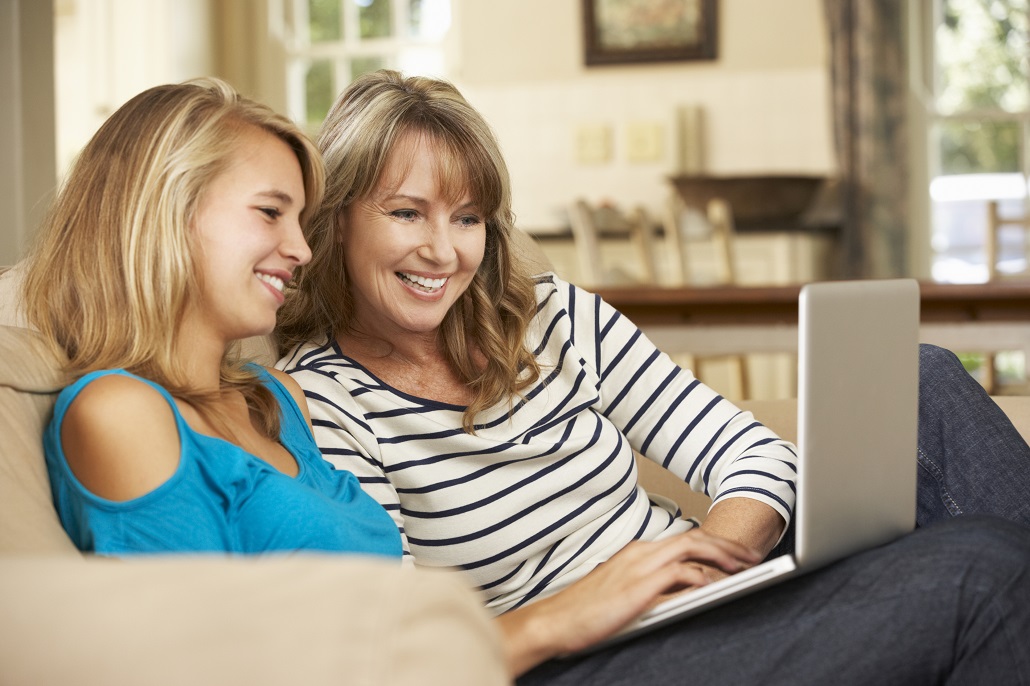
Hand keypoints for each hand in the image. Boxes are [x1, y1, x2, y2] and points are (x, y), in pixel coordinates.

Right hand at [496, 529, 760, 675]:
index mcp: (637, 551)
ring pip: (692, 548)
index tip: (736, 553)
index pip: (684, 538)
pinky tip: (719, 585)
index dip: (715, 543)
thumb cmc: (585, 612)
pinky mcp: (639, 585)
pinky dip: (704, 576)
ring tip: (746, 569)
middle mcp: (641, 552)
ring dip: (723, 557)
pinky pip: (682, 574)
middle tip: (752, 557)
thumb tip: (684, 591)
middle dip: (728, 546)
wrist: (554, 621)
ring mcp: (639, 566)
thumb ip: (651, 586)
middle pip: (694, 538)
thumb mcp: (624, 592)